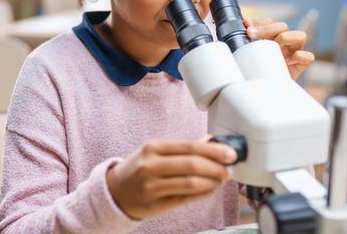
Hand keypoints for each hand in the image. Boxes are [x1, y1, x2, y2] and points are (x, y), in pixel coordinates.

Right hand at [106, 139, 236, 219]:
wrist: (116, 191)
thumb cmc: (138, 167)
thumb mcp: (155, 151)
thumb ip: (183, 147)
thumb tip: (211, 141)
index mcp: (152, 147)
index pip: (189, 146)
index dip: (213, 150)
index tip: (230, 153)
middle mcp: (150, 165)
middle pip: (191, 165)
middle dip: (216, 167)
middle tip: (230, 168)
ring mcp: (152, 186)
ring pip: (190, 183)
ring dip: (212, 181)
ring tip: (222, 178)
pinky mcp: (155, 205)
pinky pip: (185, 198)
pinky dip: (202, 193)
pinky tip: (210, 188)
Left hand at [243, 17, 314, 80]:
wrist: (264, 91)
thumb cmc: (256, 70)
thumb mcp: (249, 53)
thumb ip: (247, 38)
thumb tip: (245, 21)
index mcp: (271, 37)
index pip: (269, 22)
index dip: (259, 23)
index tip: (247, 28)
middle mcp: (284, 42)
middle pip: (282, 26)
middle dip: (266, 28)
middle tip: (251, 34)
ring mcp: (294, 52)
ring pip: (300, 36)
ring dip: (285, 37)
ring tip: (273, 46)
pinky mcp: (300, 65)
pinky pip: (308, 57)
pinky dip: (301, 56)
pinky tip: (288, 60)